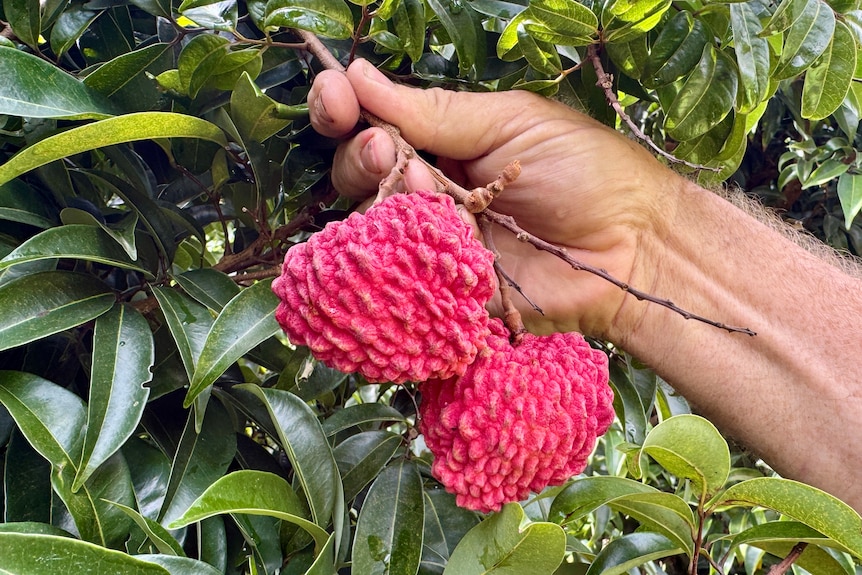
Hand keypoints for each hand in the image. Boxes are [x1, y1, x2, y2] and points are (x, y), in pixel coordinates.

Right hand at [308, 59, 685, 340]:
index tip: (334, 95)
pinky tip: (418, 237)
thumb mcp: (511, 123)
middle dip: (359, 153)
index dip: (343, 108)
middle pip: (360, 172)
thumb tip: (360, 76)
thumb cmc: (585, 174)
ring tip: (421, 185)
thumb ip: (435, 111)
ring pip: (373, 222)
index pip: (375, 121)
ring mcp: (434, 242)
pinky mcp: (443, 289)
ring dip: (385, 198)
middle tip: (383, 147)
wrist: (631, 249)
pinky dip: (400, 252)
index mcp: (446, 141)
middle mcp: (431, 189)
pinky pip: (400, 274)